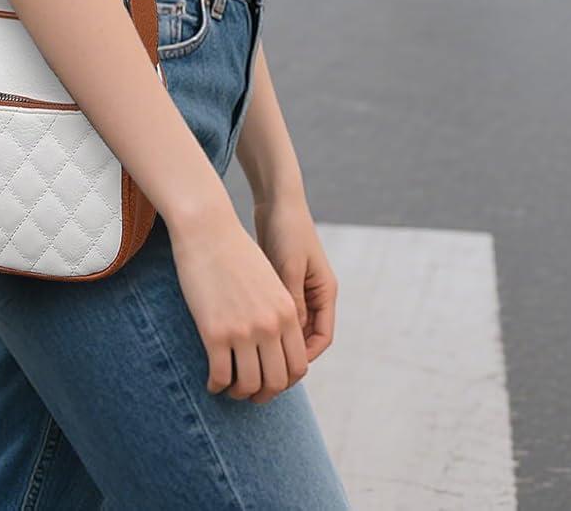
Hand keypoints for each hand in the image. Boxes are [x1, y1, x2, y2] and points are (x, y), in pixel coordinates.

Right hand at [167, 207, 310, 402]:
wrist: (207, 229)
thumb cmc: (235, 252)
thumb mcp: (269, 281)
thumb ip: (278, 311)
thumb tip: (275, 341)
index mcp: (288, 312)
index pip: (298, 366)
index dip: (285, 382)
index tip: (270, 381)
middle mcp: (270, 325)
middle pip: (277, 382)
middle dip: (264, 395)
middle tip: (250, 394)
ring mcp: (243, 331)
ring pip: (249, 385)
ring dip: (239, 394)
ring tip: (229, 389)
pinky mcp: (214, 333)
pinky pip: (220, 376)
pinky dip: (216, 385)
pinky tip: (211, 381)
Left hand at [252, 194, 337, 364]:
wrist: (277, 200)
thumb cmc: (286, 230)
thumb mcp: (290, 267)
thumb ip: (292, 301)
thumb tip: (287, 338)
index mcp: (325, 292)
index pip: (322, 337)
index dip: (304, 357)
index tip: (280, 369)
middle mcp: (314, 294)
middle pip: (305, 337)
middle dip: (287, 356)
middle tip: (263, 370)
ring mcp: (298, 288)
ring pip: (289, 327)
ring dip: (275, 342)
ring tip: (252, 357)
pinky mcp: (280, 282)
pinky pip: (276, 313)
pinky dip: (265, 325)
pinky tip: (246, 333)